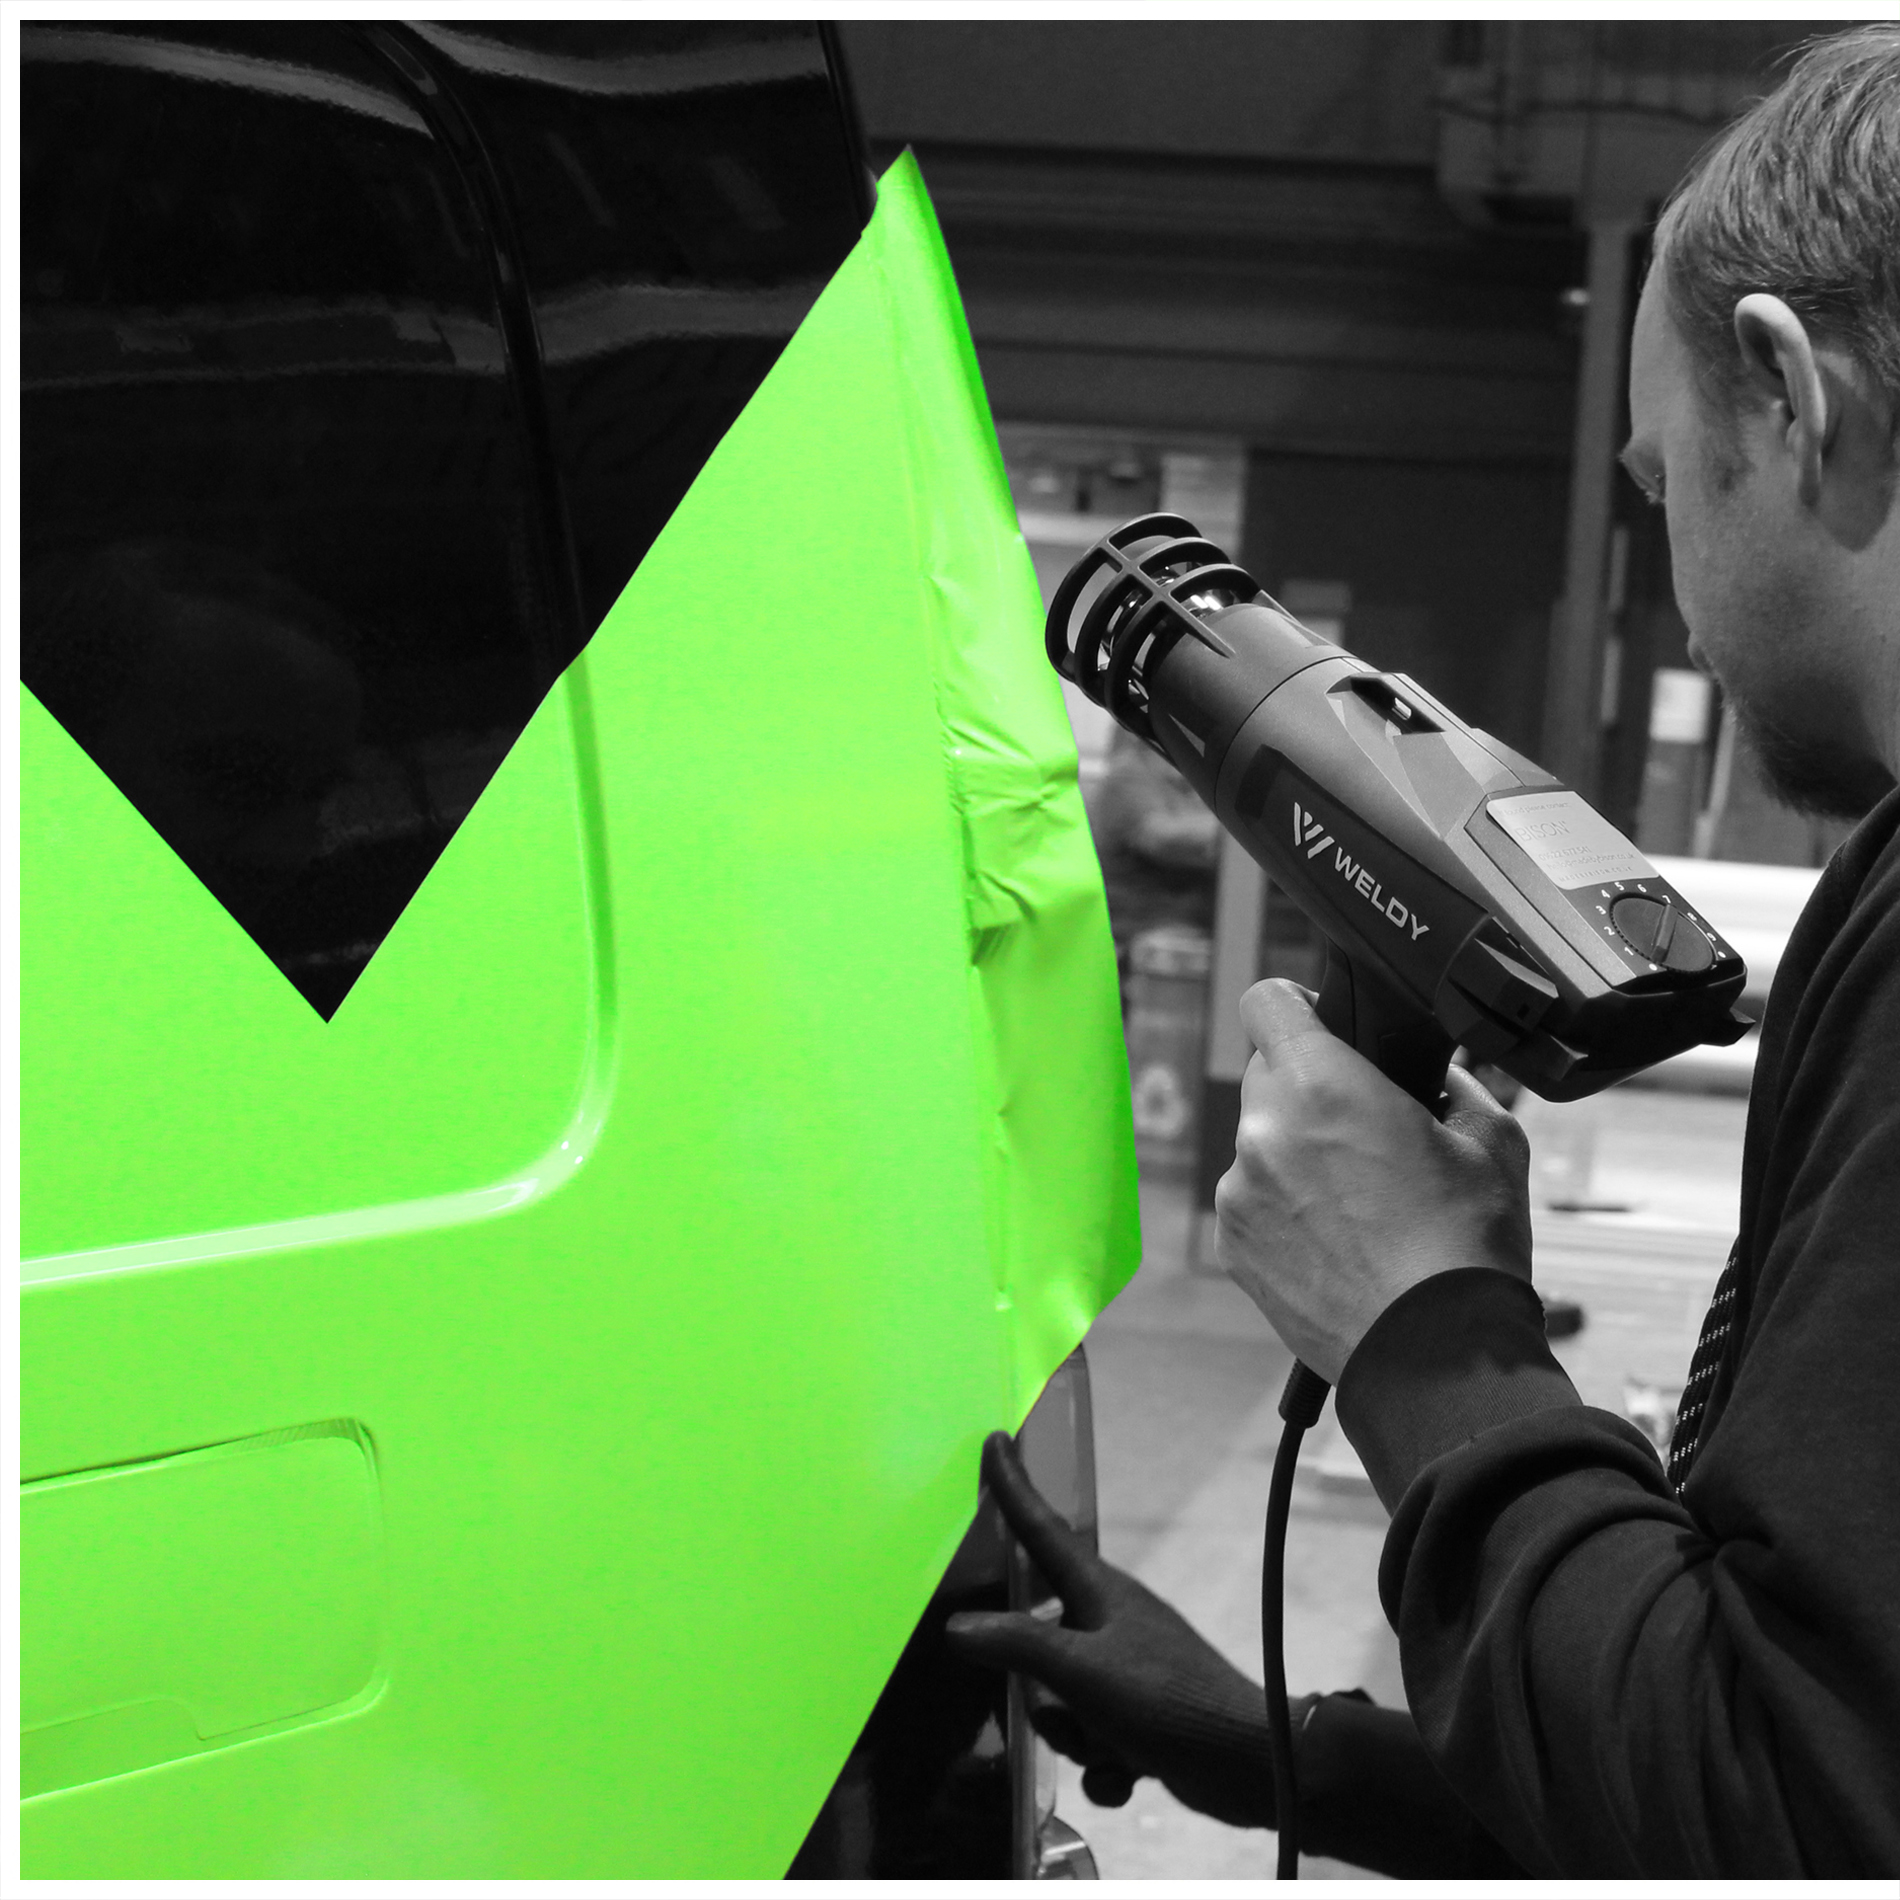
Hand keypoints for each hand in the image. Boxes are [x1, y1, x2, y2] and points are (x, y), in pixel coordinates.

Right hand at [945, 1432, 1278, 1827]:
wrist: (1251, 1764)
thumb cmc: (1166, 1699)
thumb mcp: (1081, 1672)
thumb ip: (1017, 1646)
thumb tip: (956, 1625)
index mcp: (1099, 1590)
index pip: (1043, 1528)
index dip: (1014, 1487)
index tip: (995, 1441)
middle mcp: (1110, 1621)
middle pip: (1038, 1639)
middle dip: (1042, 1689)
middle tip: (1062, 1710)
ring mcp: (1127, 1669)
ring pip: (1061, 1698)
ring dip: (1074, 1733)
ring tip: (1105, 1744)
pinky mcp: (1142, 1717)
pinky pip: (1093, 1738)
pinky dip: (1104, 1763)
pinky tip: (1126, 1775)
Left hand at [1214, 980, 1531, 1382]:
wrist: (1432, 1353)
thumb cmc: (1463, 1248)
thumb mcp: (1490, 1141)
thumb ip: (1453, 1085)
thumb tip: (1434, 1076)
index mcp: (1322, 1085)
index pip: (1266, 1001)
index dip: (1295, 1004)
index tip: (1319, 1024)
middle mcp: (1264, 1130)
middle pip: (1267, 1073)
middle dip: (1310, 1088)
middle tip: (1365, 1129)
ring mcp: (1240, 1190)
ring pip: (1260, 1141)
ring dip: (1296, 1153)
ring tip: (1359, 1201)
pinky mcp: (1233, 1242)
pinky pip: (1252, 1199)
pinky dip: (1284, 1206)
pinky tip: (1337, 1238)